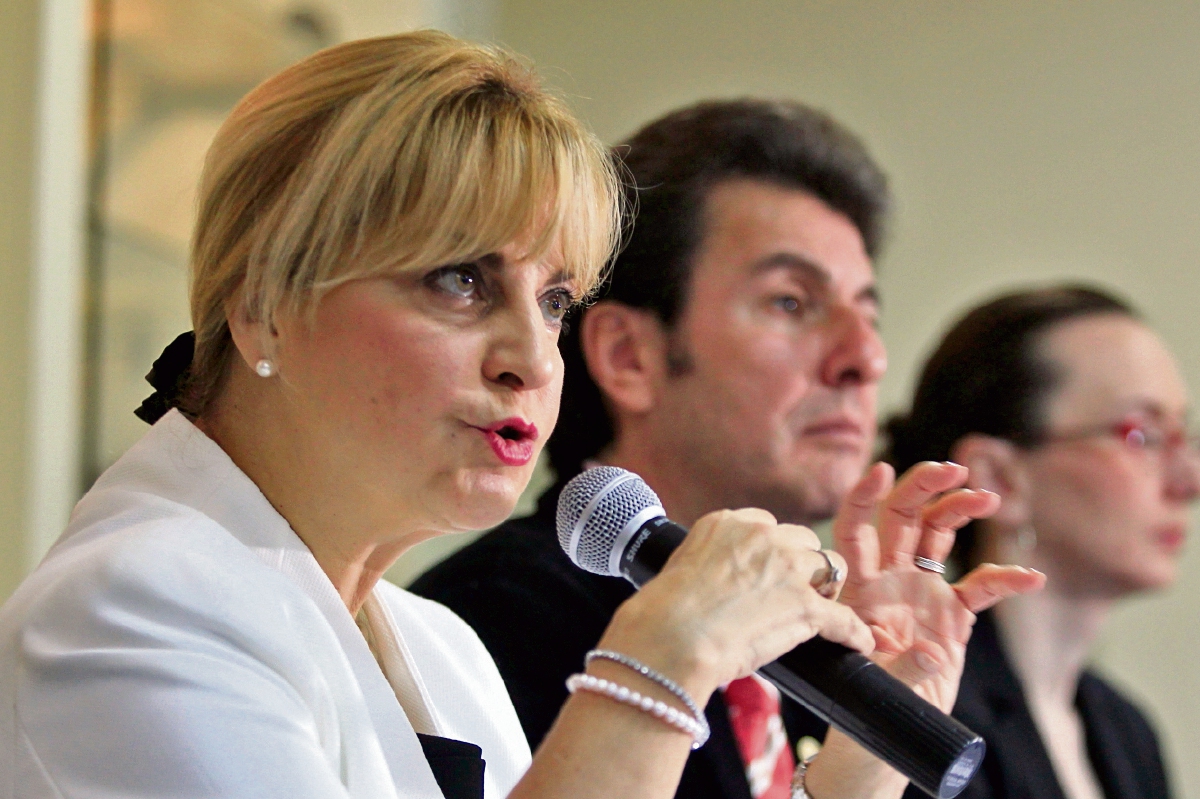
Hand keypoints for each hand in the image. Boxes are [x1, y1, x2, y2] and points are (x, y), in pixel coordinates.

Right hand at [600, 508, 875, 702]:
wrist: (668, 639)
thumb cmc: (661, 615)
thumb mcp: (681, 566)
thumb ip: (709, 561)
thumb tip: (717, 579)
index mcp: (726, 522)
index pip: (766, 526)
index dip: (770, 552)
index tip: (766, 571)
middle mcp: (761, 536)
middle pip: (803, 541)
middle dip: (800, 565)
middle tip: (792, 593)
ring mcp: (787, 569)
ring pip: (830, 568)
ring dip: (825, 589)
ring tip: (821, 612)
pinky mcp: (805, 607)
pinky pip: (843, 618)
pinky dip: (852, 633)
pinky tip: (860, 644)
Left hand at [833, 461, 1044, 710]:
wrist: (890, 732)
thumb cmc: (866, 703)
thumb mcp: (874, 684)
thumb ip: (900, 664)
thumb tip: (929, 649)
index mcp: (859, 586)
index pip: (854, 528)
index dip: (863, 496)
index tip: (881, 470)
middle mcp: (889, 579)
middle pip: (902, 516)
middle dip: (925, 486)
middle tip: (955, 469)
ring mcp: (921, 592)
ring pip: (938, 534)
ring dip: (960, 509)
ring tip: (989, 498)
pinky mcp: (951, 614)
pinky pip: (980, 587)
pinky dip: (1005, 579)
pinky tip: (1031, 578)